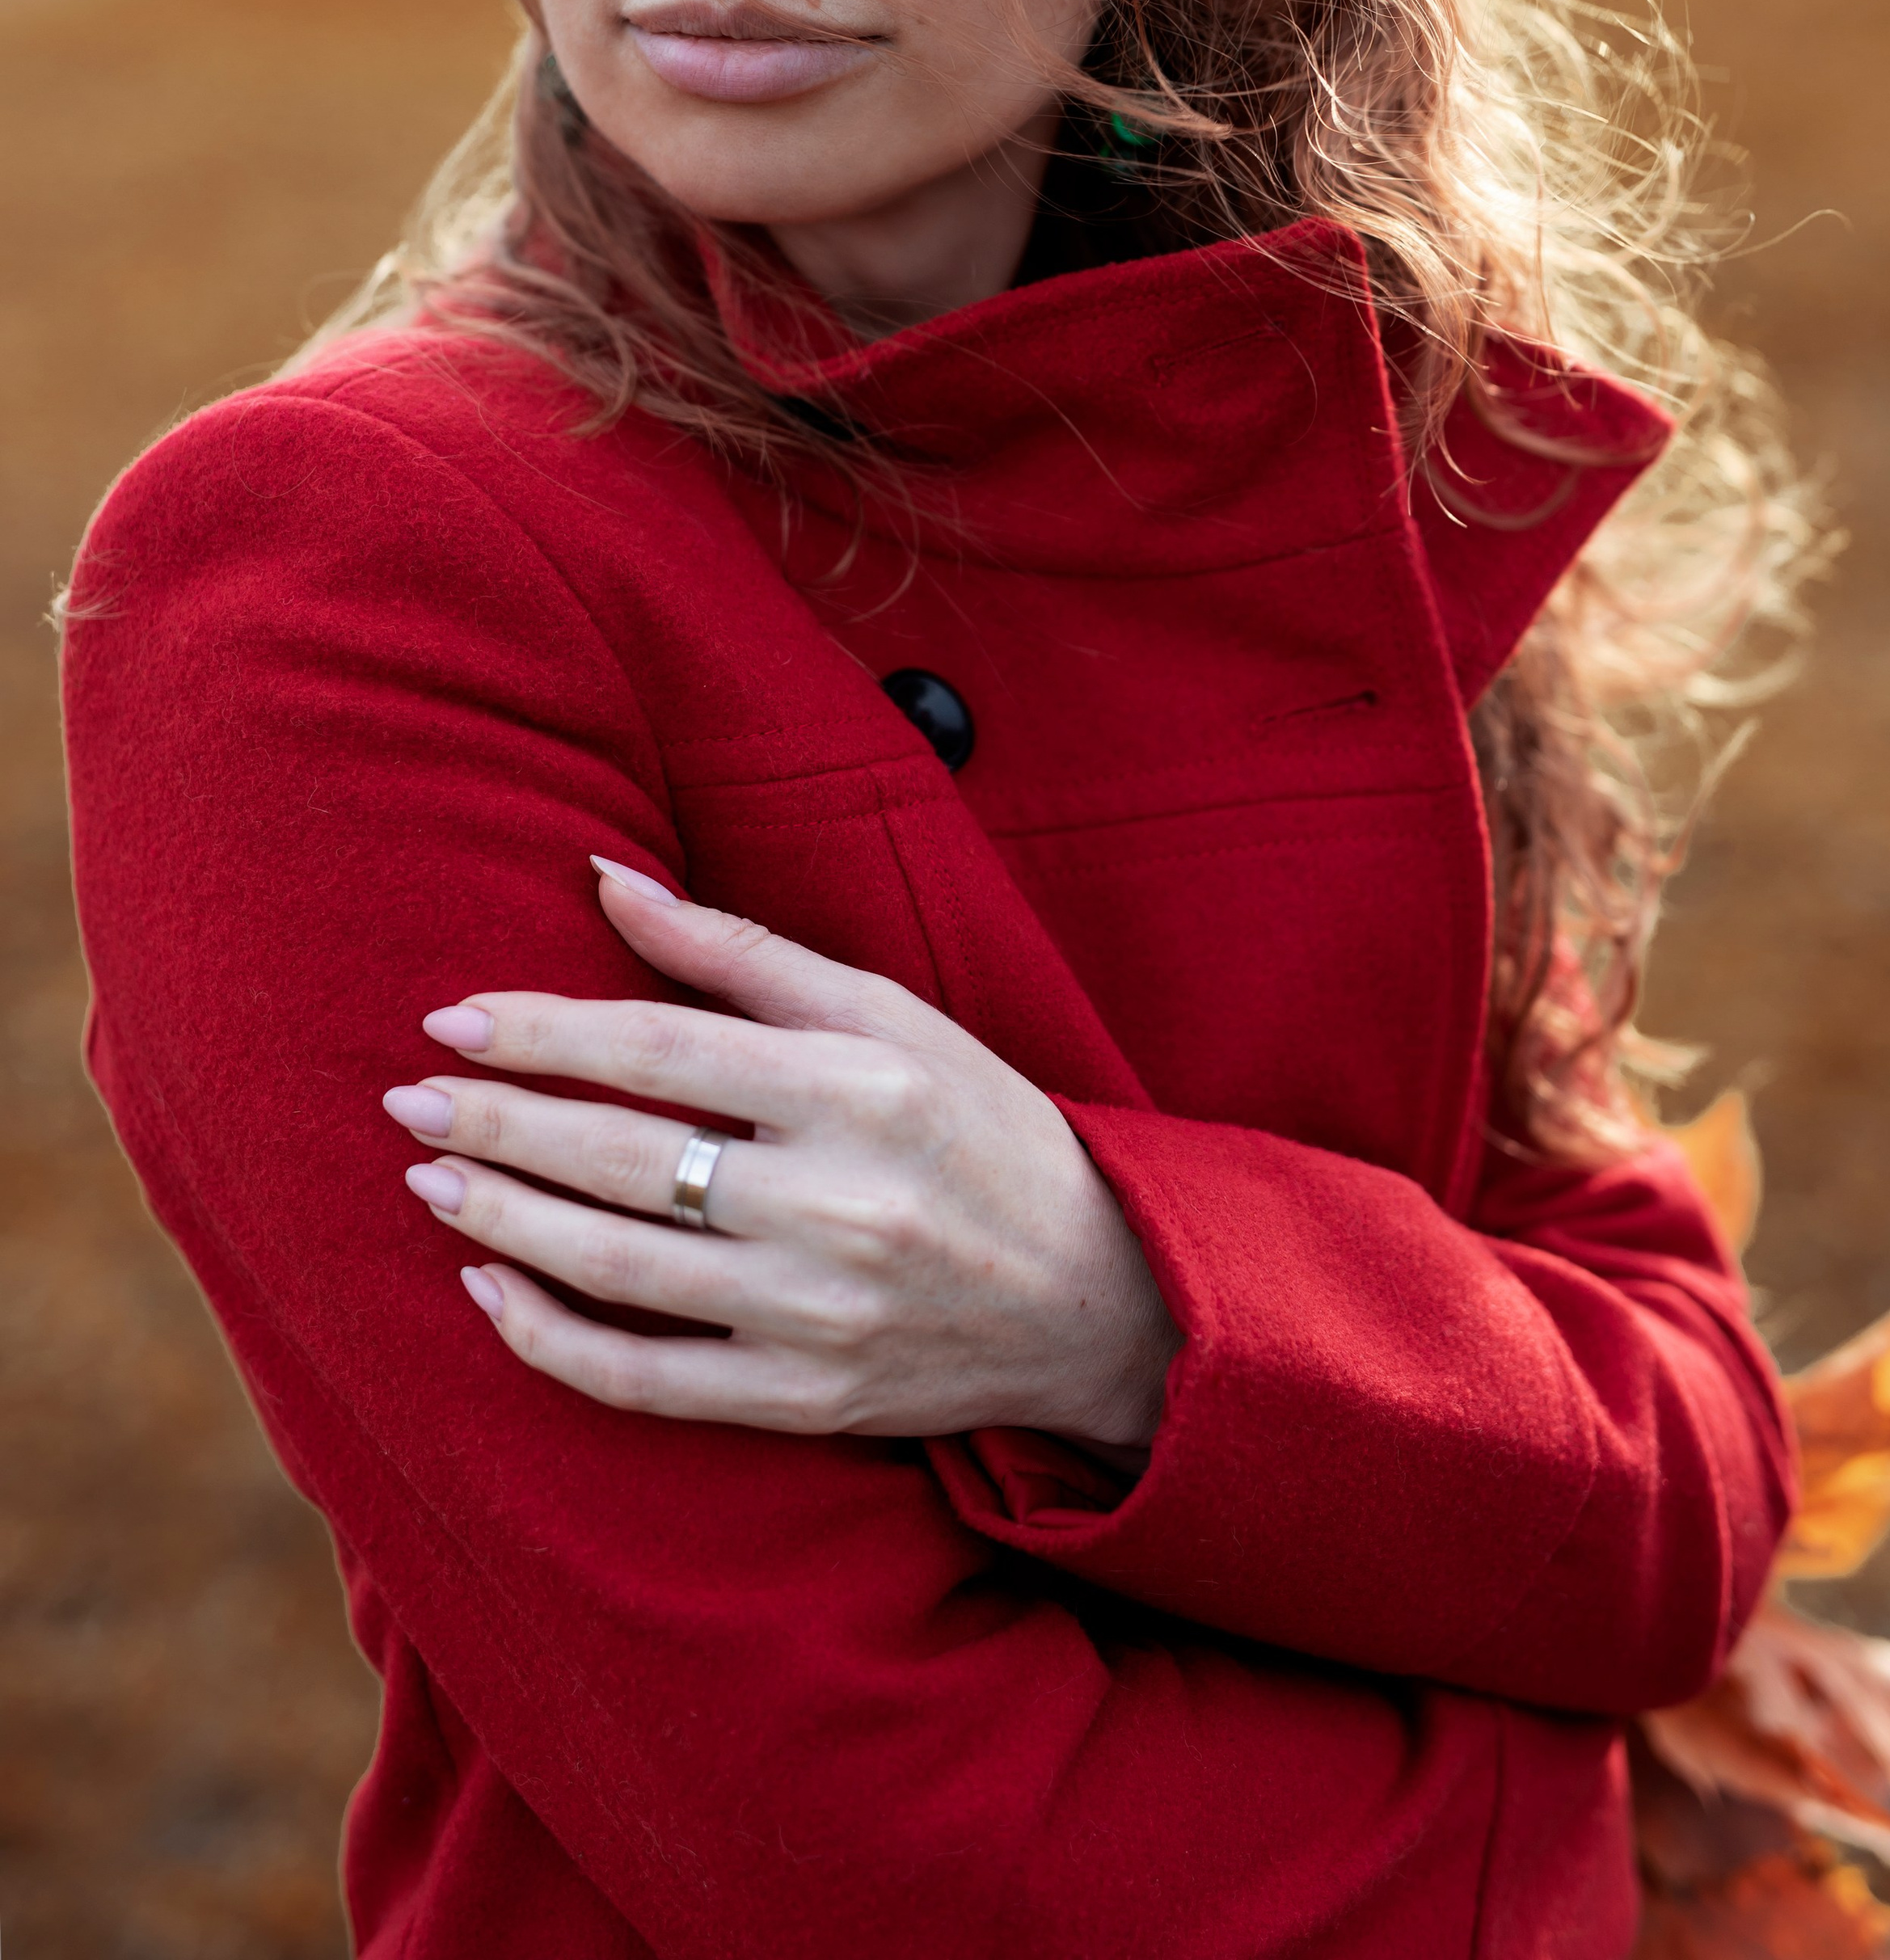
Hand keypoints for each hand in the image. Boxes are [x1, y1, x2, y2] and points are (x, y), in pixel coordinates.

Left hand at [381, 862, 1180, 1450]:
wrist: (1089, 1292)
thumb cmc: (974, 1123)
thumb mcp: (885, 1013)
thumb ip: (738, 952)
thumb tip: (603, 882)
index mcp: (860, 1088)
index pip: (663, 1049)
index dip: (545, 1031)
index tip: (451, 1016)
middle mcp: (839, 1202)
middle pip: (626, 1160)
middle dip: (499, 1125)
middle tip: (408, 1097)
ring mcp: (818, 1313)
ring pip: (620, 1270)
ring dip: (503, 1224)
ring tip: (430, 1179)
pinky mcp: (804, 1399)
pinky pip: (647, 1382)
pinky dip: (554, 1343)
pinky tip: (491, 1295)